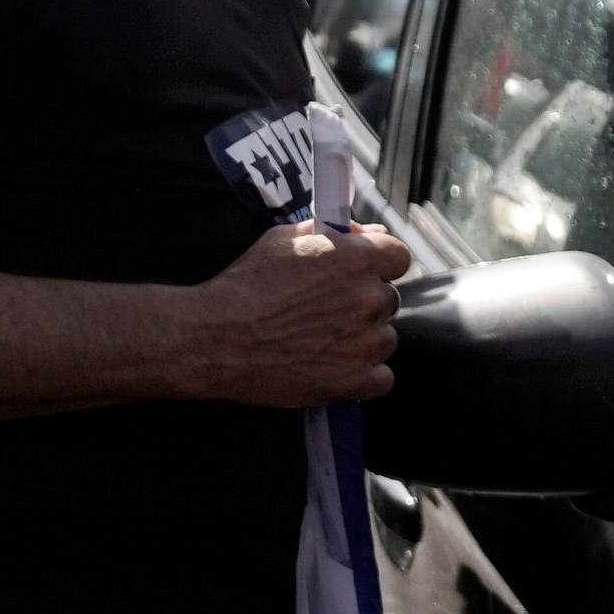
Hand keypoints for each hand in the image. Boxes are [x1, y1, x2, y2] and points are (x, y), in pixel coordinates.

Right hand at [170, 218, 408, 407]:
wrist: (214, 337)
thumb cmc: (243, 286)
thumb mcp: (284, 240)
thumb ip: (334, 234)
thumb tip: (369, 234)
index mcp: (356, 260)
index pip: (399, 256)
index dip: (379, 264)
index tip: (362, 272)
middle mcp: (367, 300)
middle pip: (389, 299)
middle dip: (363, 302)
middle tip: (327, 310)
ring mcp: (363, 343)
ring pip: (385, 338)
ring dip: (363, 338)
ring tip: (323, 339)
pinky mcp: (352, 380)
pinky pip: (382, 379)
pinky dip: (365, 375)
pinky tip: (337, 366)